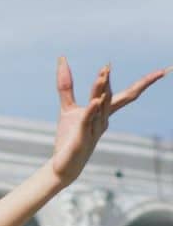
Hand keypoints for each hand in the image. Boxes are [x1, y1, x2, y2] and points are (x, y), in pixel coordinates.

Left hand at [51, 58, 166, 187]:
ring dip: (101, 90)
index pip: (127, 95)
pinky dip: (91, 110)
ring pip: (101, 107)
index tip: (162, 71)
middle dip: (110, 82)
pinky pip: (88, 121)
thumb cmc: (70, 138)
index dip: (144, 83)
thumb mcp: (68, 109)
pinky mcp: (82, 138)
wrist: (63, 165)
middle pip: (114, 98)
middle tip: (107, 66)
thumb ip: (67, 87)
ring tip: (101, 74)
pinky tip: (94, 101)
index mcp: (104, 113)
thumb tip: (63, 60)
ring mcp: (95, 129)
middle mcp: (103, 120)